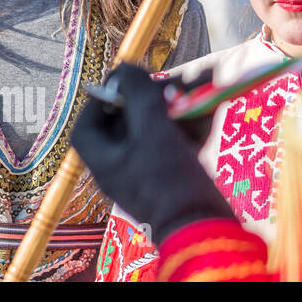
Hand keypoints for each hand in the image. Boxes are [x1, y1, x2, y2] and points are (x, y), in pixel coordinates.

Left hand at [72, 65, 232, 242]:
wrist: (206, 233)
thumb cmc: (170, 182)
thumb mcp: (153, 131)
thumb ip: (138, 96)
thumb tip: (124, 68)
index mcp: (100, 157)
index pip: (90, 118)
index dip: (106, 95)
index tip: (126, 79)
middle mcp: (119, 164)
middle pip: (130, 119)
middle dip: (158, 95)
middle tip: (179, 79)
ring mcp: (147, 171)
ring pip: (159, 128)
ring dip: (183, 105)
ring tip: (208, 82)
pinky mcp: (173, 178)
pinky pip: (177, 143)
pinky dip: (193, 126)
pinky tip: (212, 105)